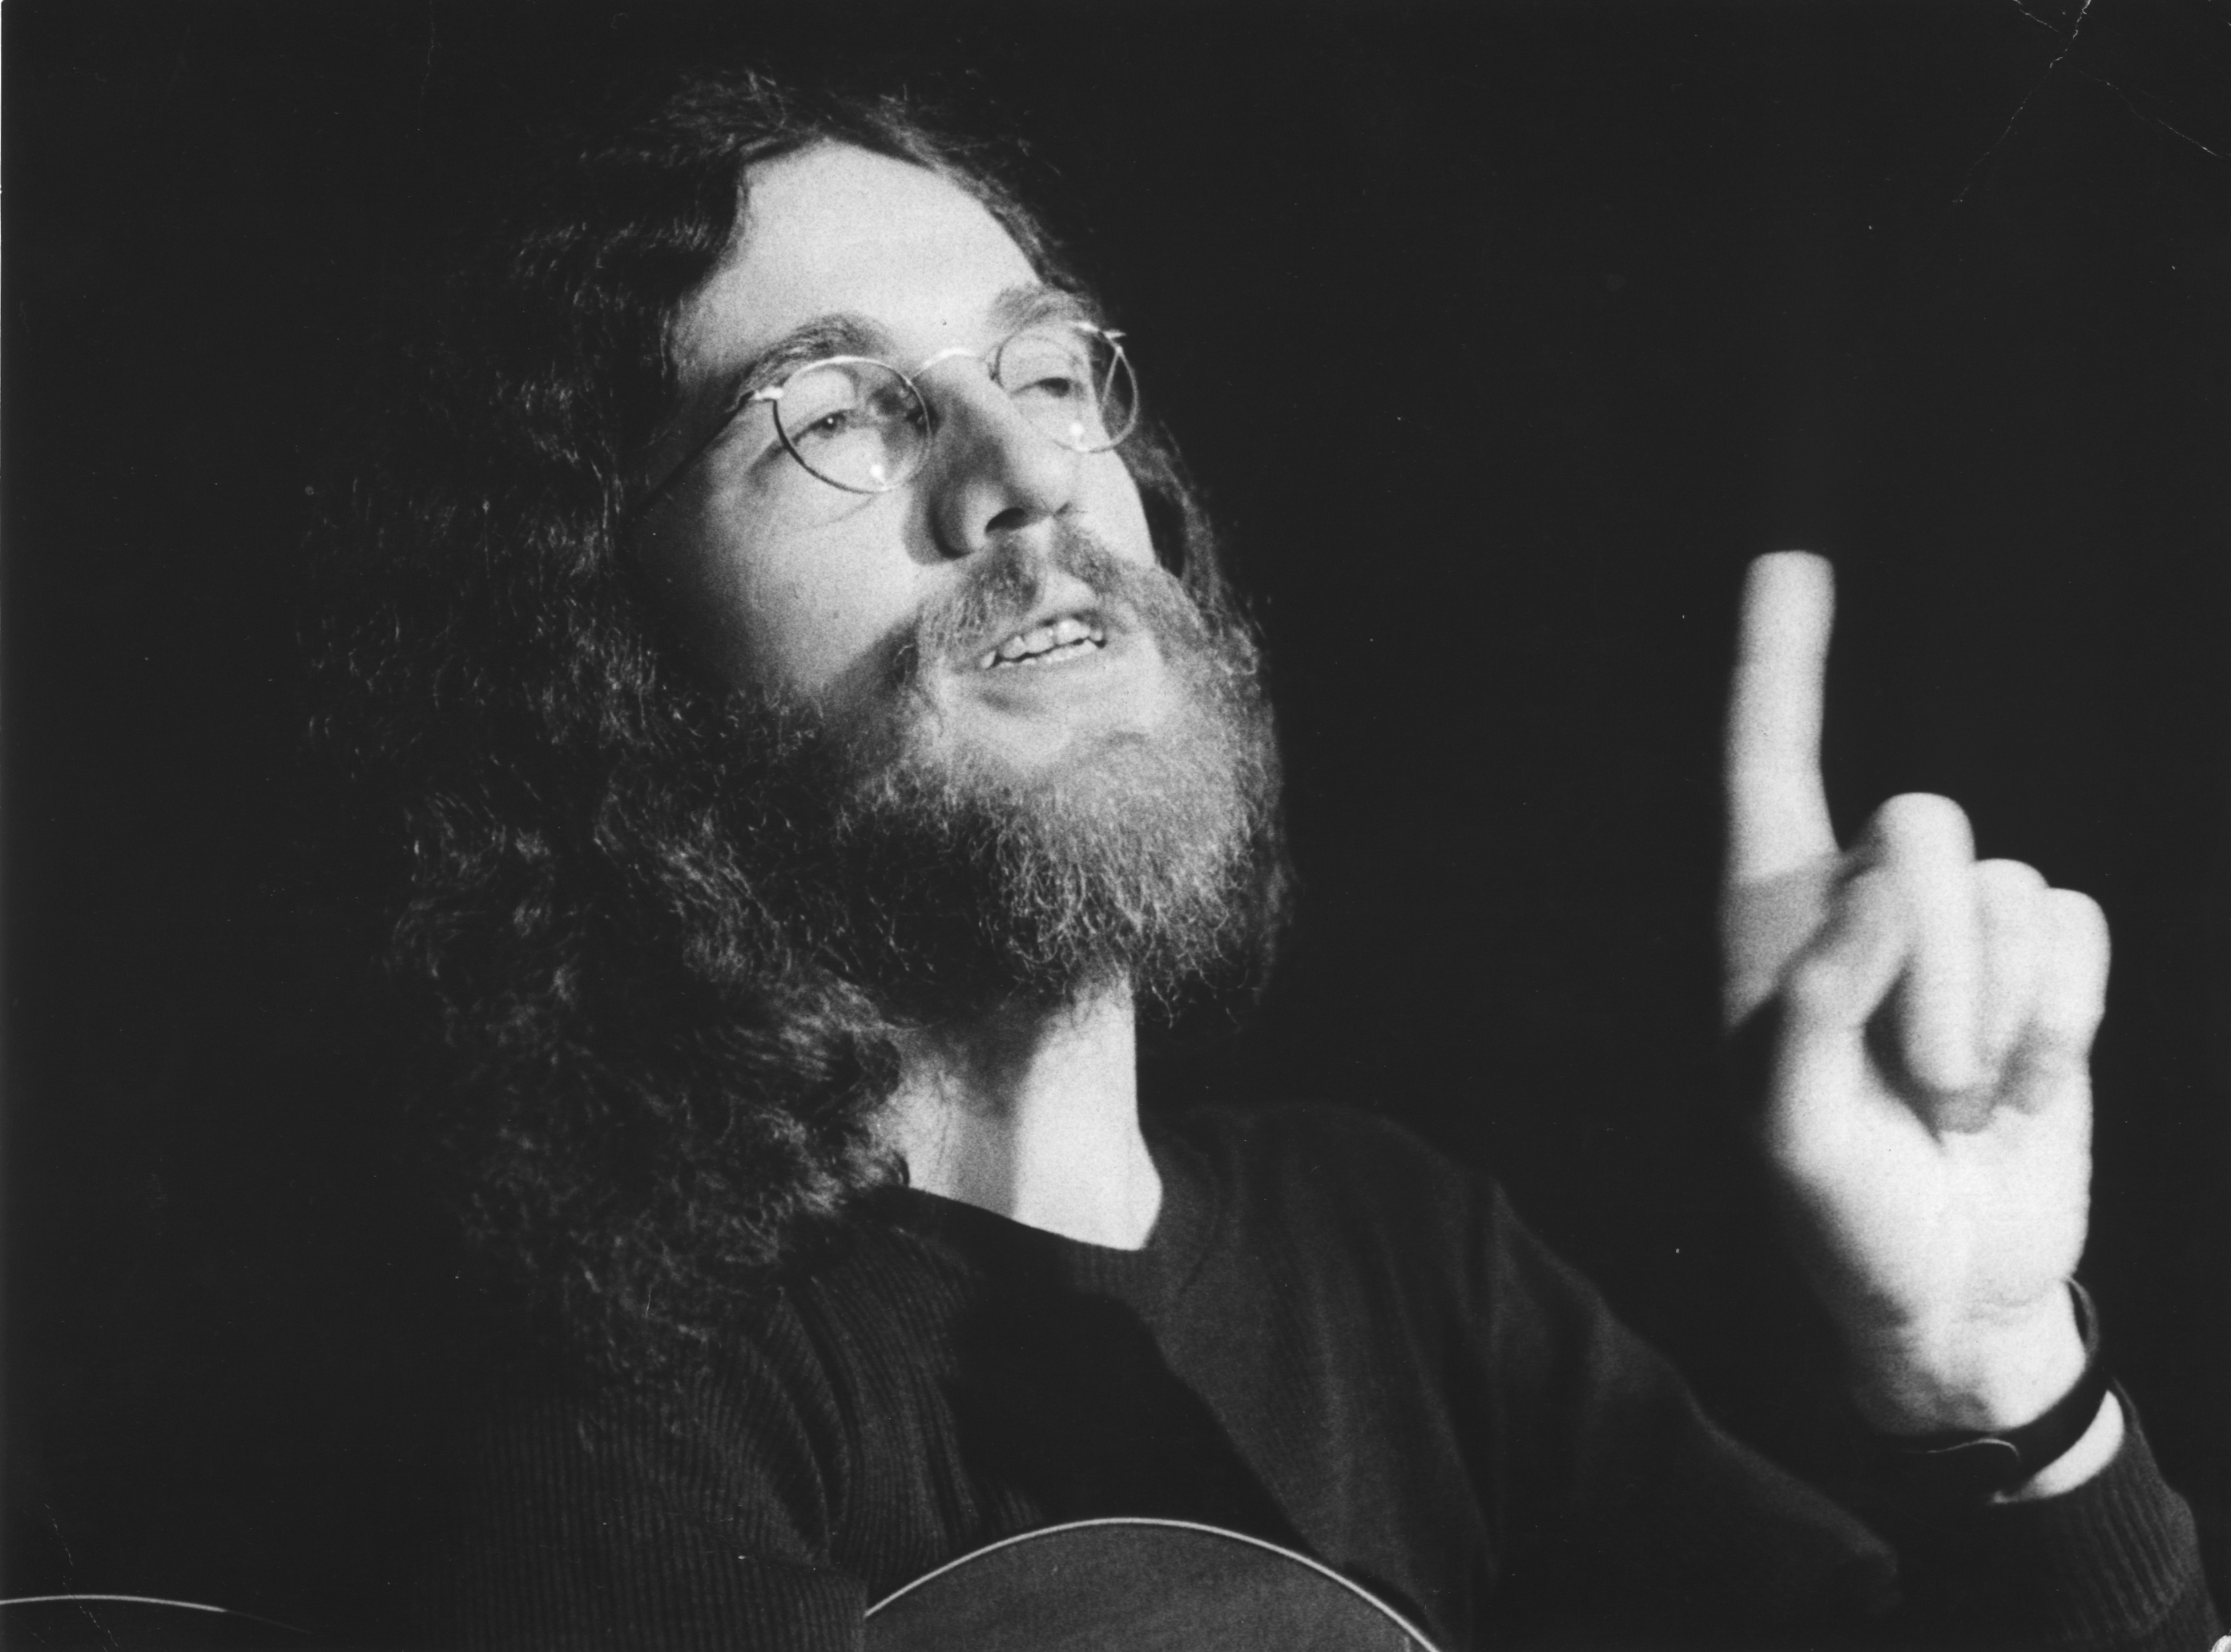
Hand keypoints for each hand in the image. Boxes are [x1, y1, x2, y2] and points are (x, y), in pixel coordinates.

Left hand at [1722, 553, 2109, 1435]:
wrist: (1949, 1285)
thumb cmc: (1836, 1215)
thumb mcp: (1787, 1136)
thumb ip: (1811, 1009)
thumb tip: (1876, 887)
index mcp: (1769, 921)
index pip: (1768, 764)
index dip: (1778, 665)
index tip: (1790, 559)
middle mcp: (1864, 901)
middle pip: (1926, 823)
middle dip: (1935, 964)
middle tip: (1919, 1084)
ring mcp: (1963, 933)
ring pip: (2013, 890)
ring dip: (1996, 1021)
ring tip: (1952, 1104)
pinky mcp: (2049, 968)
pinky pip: (2080, 934)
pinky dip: (2061, 1029)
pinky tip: (2021, 1095)